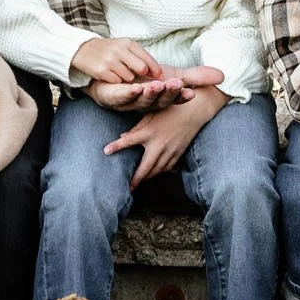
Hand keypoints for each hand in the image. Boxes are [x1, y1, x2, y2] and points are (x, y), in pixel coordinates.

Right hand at [70, 36, 160, 83]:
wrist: (84, 50)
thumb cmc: (110, 50)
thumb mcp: (126, 48)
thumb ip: (141, 57)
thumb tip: (159, 73)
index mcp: (128, 43)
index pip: (148, 59)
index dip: (156, 70)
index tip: (160, 78)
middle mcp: (119, 50)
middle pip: (141, 69)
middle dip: (142, 75)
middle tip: (137, 76)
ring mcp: (110, 60)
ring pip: (129, 77)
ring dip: (127, 79)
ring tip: (120, 72)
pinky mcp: (101, 70)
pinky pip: (116, 82)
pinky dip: (116, 81)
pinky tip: (111, 74)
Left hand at [85, 64, 224, 110]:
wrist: (115, 81)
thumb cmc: (146, 80)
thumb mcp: (174, 76)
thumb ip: (197, 76)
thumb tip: (223, 76)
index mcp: (164, 99)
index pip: (176, 99)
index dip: (183, 96)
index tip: (192, 92)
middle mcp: (150, 103)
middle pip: (162, 101)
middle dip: (169, 93)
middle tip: (175, 84)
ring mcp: (132, 103)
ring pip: (144, 100)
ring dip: (151, 94)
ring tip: (156, 85)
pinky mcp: (116, 99)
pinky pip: (124, 97)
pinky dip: (130, 93)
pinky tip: (135, 87)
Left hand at [105, 86, 228, 185]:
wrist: (193, 112)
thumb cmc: (169, 111)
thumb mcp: (151, 115)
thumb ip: (137, 127)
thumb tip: (122, 137)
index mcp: (150, 132)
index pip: (128, 141)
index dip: (116, 146)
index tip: (105, 151)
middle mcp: (159, 144)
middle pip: (144, 168)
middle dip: (135, 180)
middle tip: (127, 188)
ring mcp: (170, 151)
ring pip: (156, 171)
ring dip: (146, 178)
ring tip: (137, 183)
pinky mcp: (177, 154)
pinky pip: (166, 168)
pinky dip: (158, 173)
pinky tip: (152, 175)